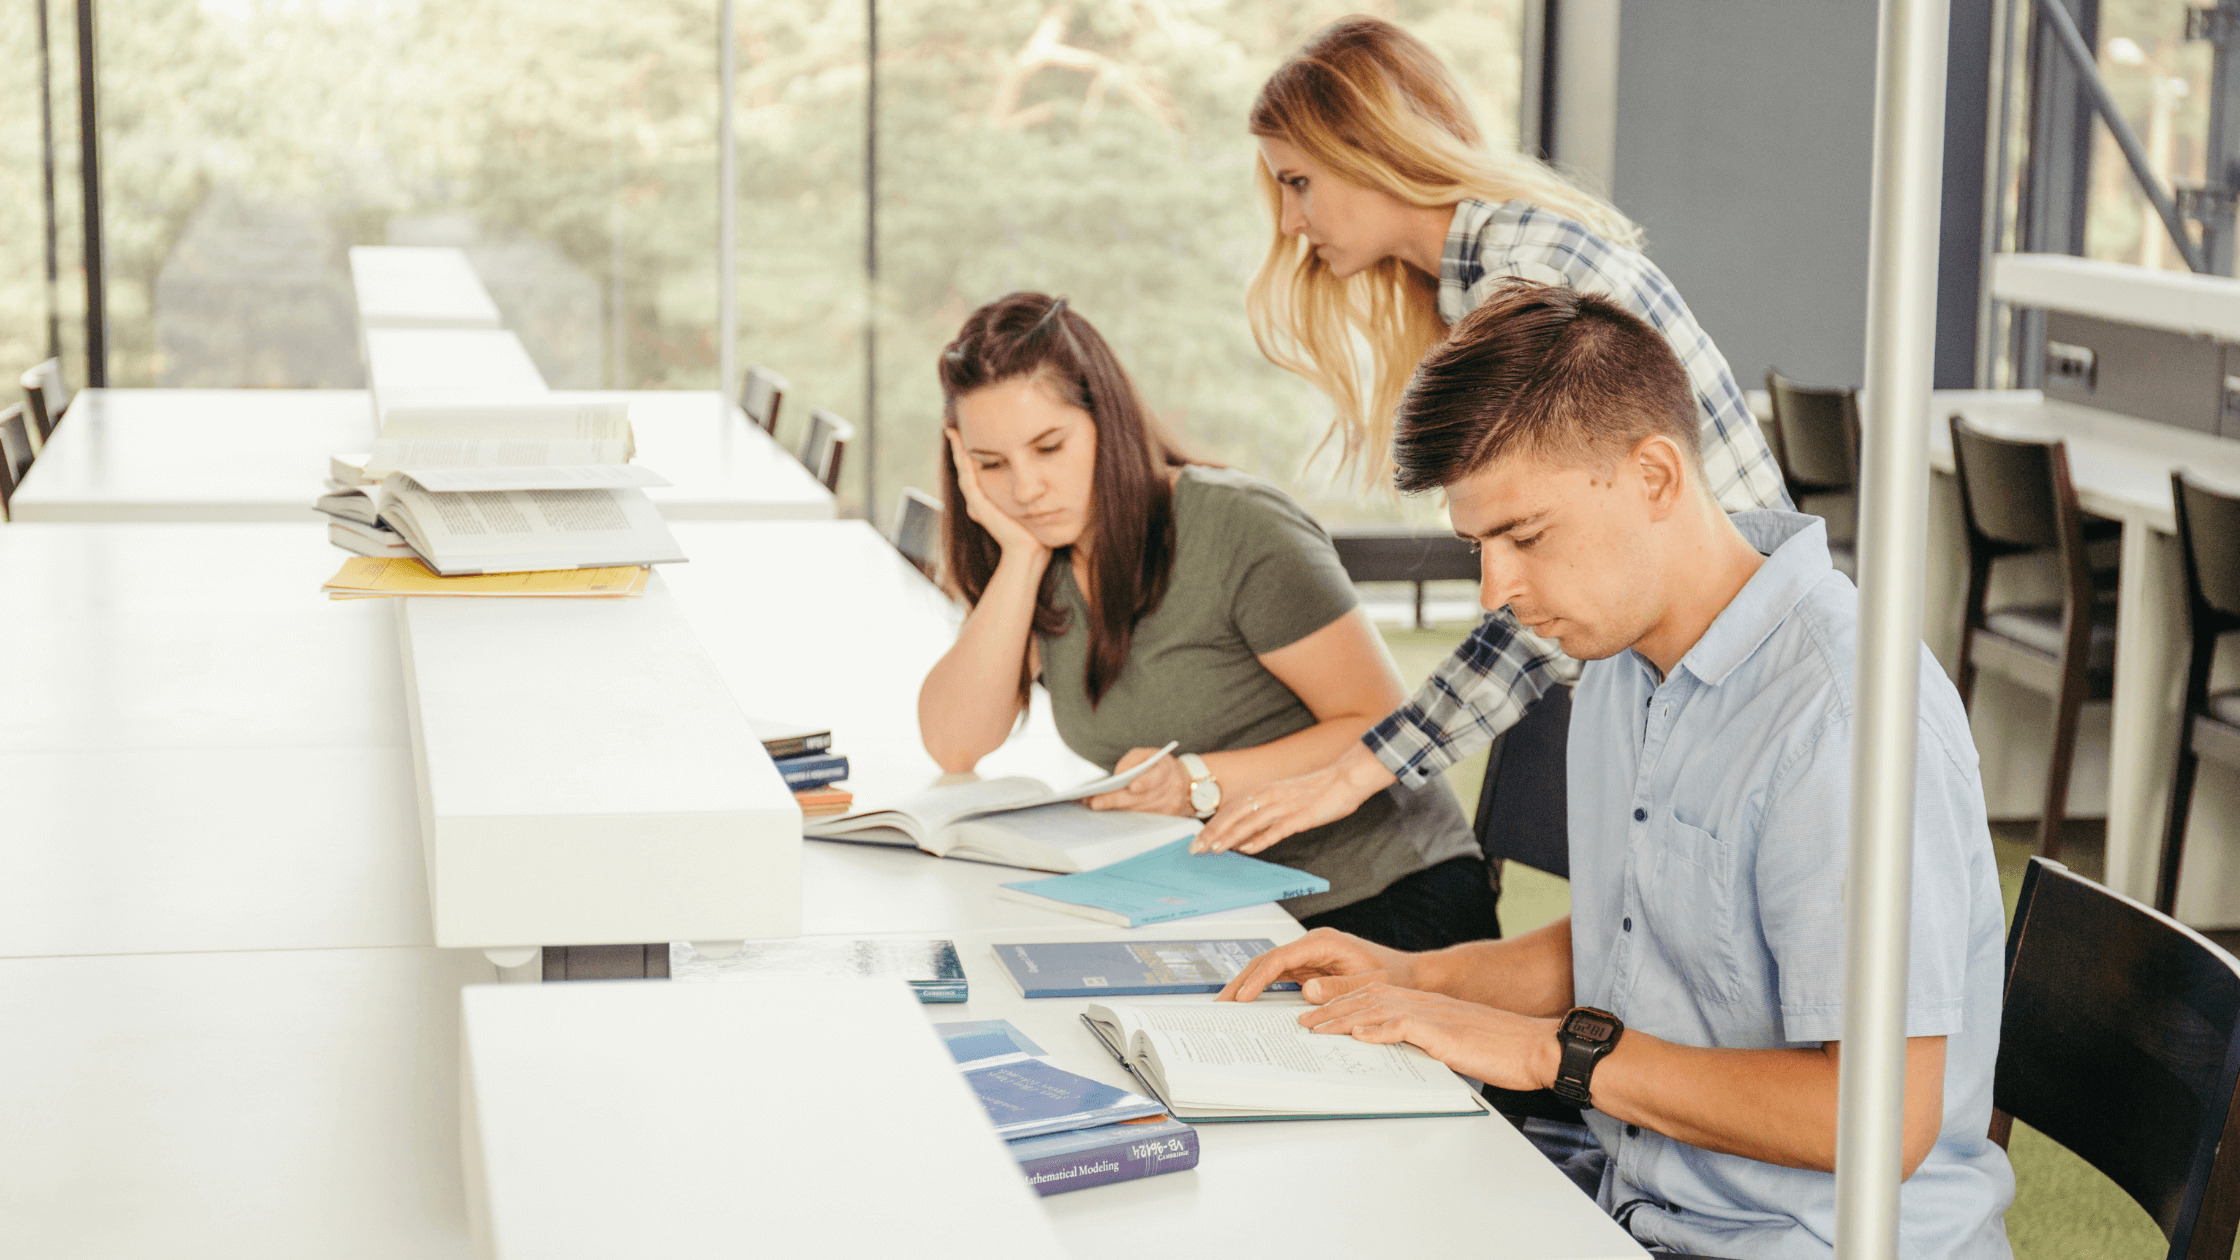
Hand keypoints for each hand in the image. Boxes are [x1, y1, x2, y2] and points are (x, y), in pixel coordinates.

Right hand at [946, 428, 1045, 559]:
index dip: (968, 450)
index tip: (965, 431)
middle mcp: (977, 498)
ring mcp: (976, 503)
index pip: (973, 467)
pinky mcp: (979, 507)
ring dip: (958, 452)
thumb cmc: (1032, 528)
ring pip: (963, 471)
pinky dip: (965, 465)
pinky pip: (969, 481)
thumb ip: (1023, 489)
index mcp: (986, 496)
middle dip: (957, 447)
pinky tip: (964, 451)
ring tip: (954, 434)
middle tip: (951, 427)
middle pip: (963, 466)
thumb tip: (1032, 476)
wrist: (1029, 550)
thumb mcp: (1026, 501)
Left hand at [1084, 746, 1192, 816]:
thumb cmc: (1159, 766)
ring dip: (1117, 809)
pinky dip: (1125, 816)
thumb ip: (1132, 760)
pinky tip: (1110, 812)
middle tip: (1096, 802)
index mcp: (1167, 769)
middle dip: (1117, 800)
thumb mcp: (1148, 754)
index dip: (1145, 782)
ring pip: (1139, 810)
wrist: (1183, 783)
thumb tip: (1118, 774)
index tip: (1131, 786)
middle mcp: (1171, 788)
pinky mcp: (1165, 818)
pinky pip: (1142, 819)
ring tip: (1096, 805)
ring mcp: (1169, 806)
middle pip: (1142, 797)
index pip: (1157, 776)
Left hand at [1192, 743, 1393, 854]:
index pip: (1231, 809)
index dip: (1213, 824)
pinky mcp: (1301, 816)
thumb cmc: (1318, 789)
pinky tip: (1247, 849)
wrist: (1346, 777)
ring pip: (1250, 822)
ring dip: (1230, 837)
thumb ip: (1266, 814)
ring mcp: (1285, 806)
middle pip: (1234, 815)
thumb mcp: (1286, 797)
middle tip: (1196, 849)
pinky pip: (1276, 830)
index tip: (1198, 839)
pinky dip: (1260, 840)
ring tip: (1214, 850)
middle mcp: (1270, 795)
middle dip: (1213, 833)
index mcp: (1265, 790)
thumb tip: (1246, 836)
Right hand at [1216, 927, 1417, 1002]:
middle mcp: (1312, 946)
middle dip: (1243, 981)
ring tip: (1228, 1005)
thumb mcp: (1369, 984)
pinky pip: (1280, 976)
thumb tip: (1306, 990)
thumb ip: (1339, 988)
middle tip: (1222, 1003)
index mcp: (1324, 942)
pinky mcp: (1310, 968)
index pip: (1280, 958)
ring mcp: (1309, 956)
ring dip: (1248, 984)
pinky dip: (1263, 988)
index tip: (1243, 996)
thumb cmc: (1393, 976)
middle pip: (1267, 960)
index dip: (1258, 978)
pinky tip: (1251, 1003)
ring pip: (1269, 968)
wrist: (1409, 975)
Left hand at [1299, 982, 1561, 1092]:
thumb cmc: (1503, 1048)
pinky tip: (1359, 1035)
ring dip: (1342, 1019)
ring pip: (1376, 1009)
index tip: (1319, 1013)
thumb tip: (1402, 1054)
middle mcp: (1424, 1004)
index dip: (1343, 1003)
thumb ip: (1426, 1042)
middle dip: (1331, 1009)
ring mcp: (1432, 1015)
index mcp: (1426, 1005)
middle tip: (1303, 1020)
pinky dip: (1378, 1031)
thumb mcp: (1455, 1042)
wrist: (1536, 1047)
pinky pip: (1403, 1027)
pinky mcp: (1442, 1032)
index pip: (1374, 996)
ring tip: (1316, 1028)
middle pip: (1366, 999)